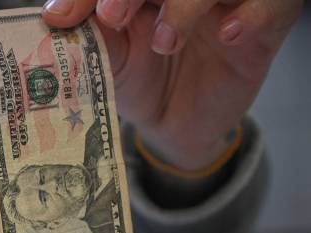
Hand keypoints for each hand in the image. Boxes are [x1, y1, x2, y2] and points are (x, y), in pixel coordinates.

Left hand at [42, 0, 302, 170]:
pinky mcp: (263, 24)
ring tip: (166, 42)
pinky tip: (227, 34)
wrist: (174, 125)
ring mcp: (224, 0)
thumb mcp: (109, 62)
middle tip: (111, 16)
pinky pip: (273, 4)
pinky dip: (252, 14)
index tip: (67, 16)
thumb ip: (90, 36)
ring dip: (186, 6)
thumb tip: (55, 16)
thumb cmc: (140, 82)